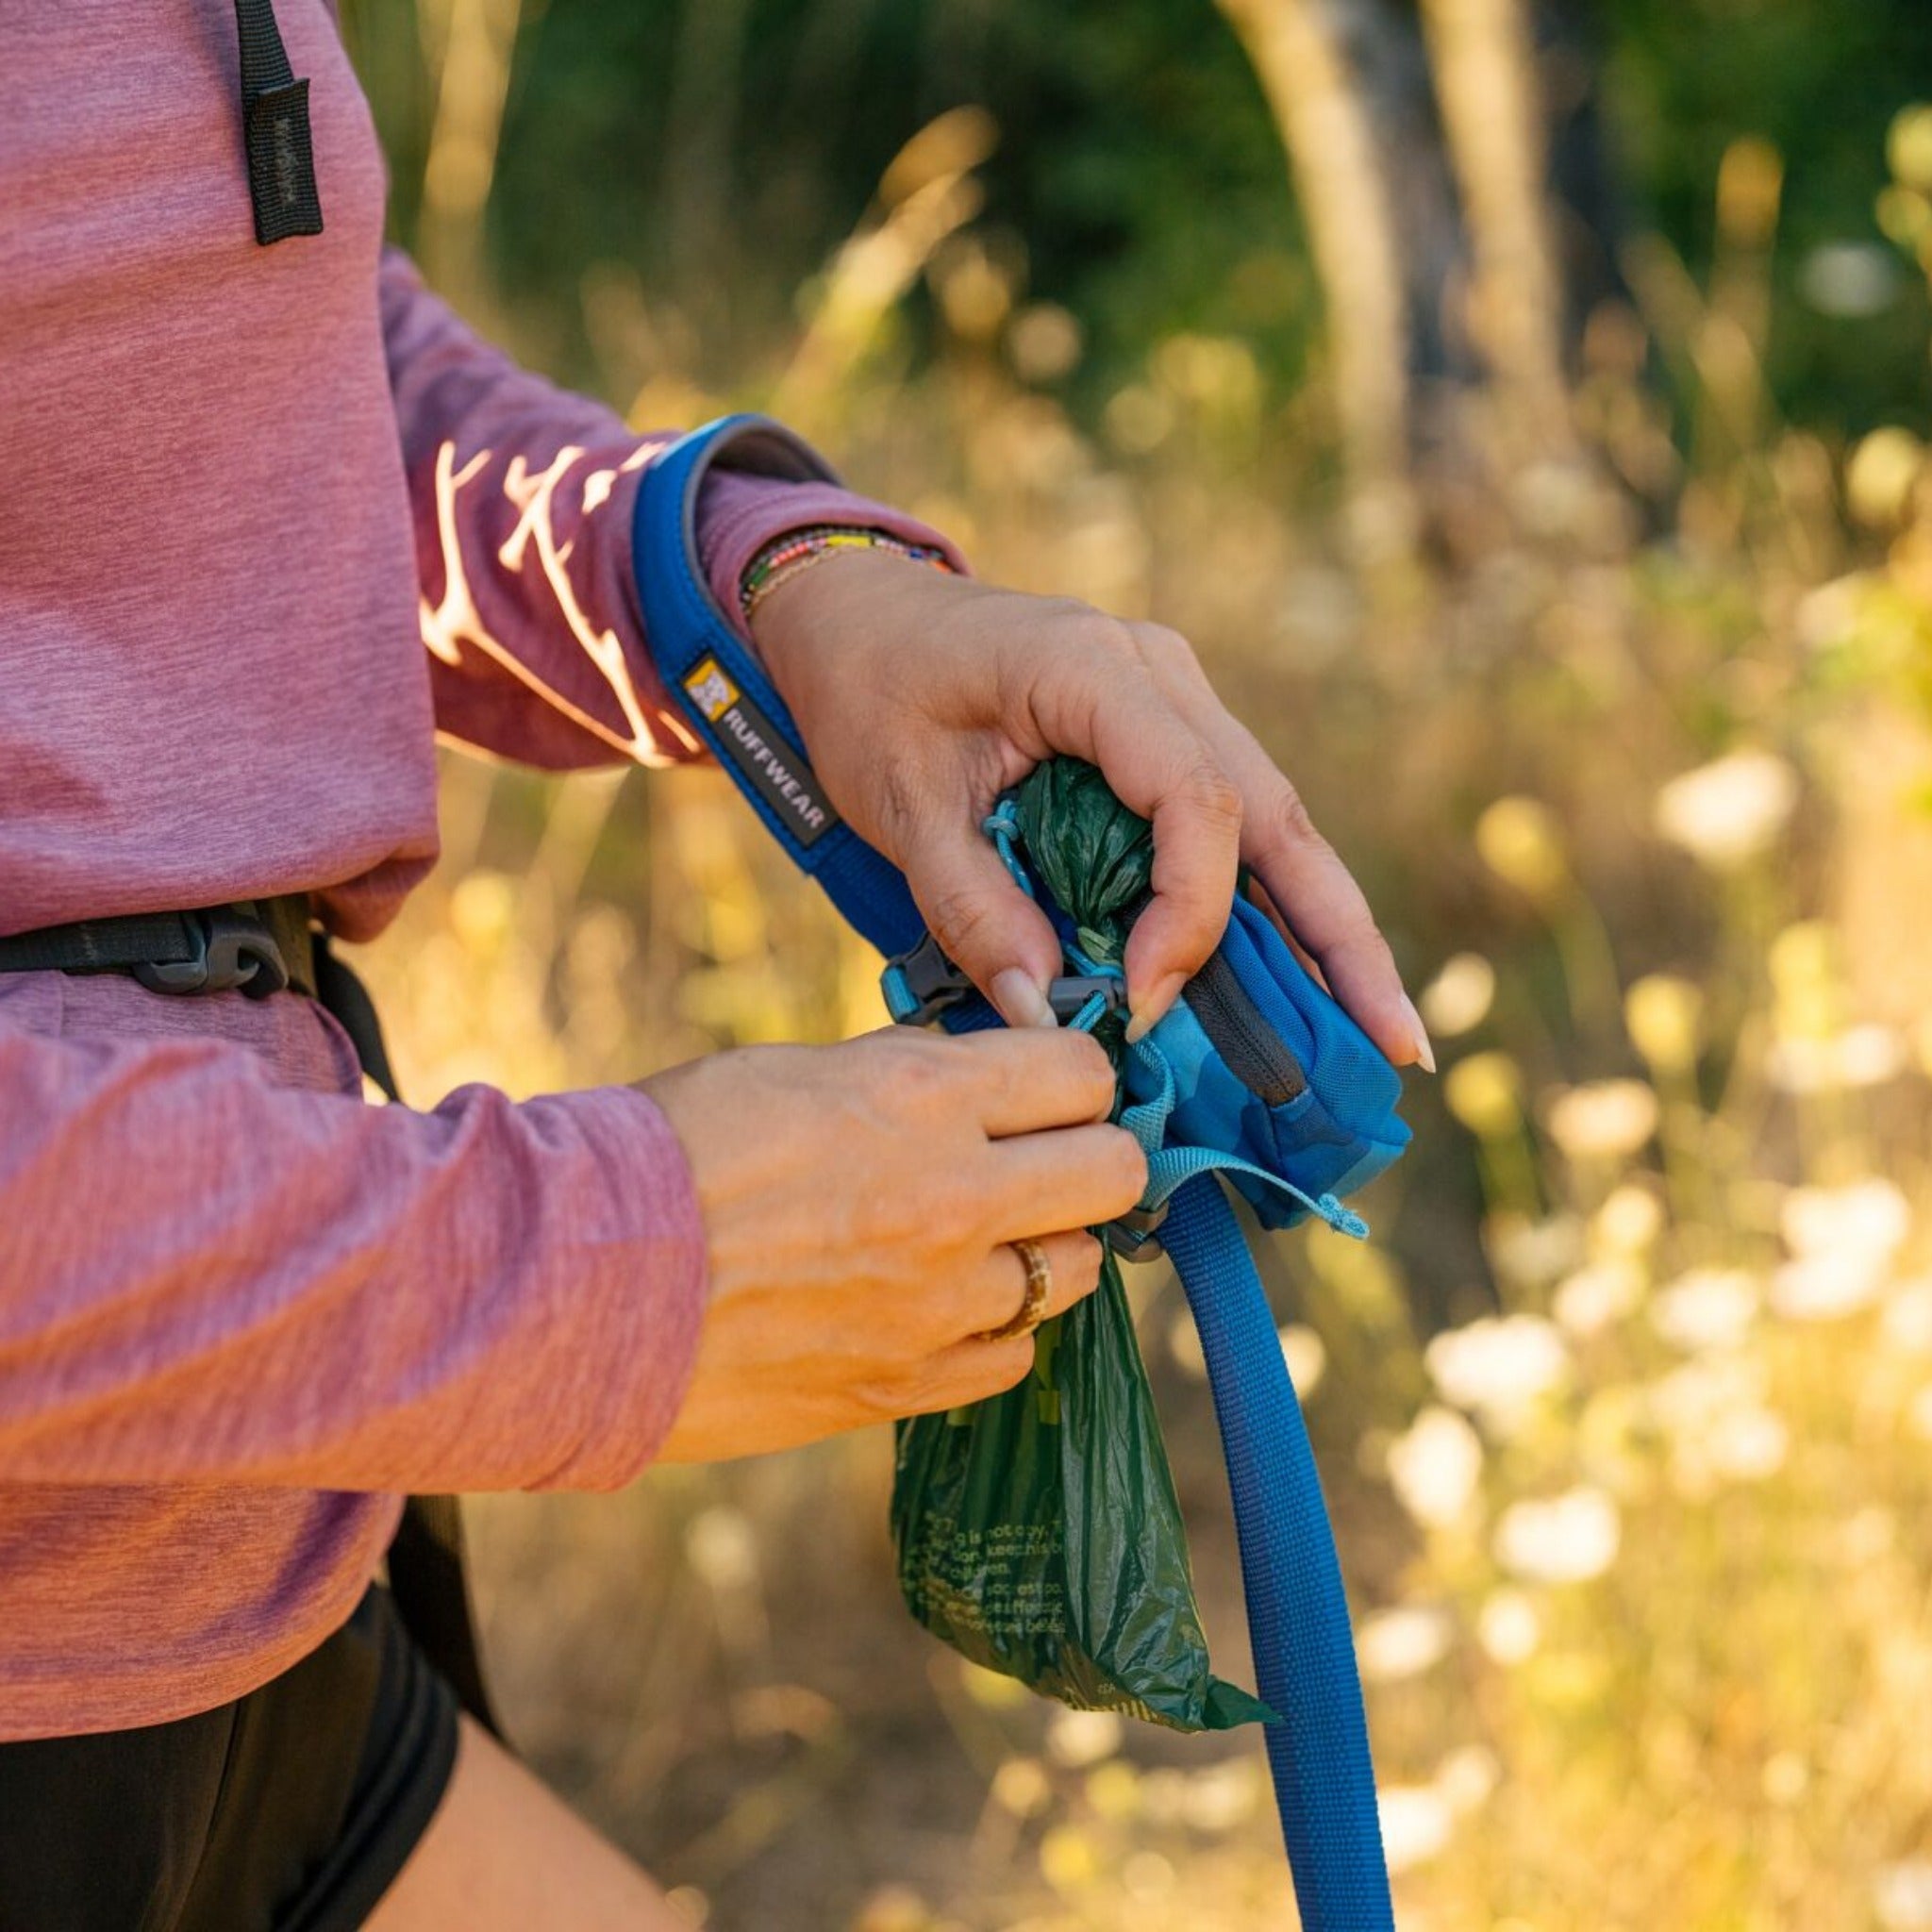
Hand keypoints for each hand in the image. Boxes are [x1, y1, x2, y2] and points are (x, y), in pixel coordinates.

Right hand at [644, 1026, 1142, 1462]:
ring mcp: (939, 1304)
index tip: (1051, 1087)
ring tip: (981, 1237)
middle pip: (1117, 1172)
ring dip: (1043, 1246)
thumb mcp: (793, 1070)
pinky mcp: (906, 1386)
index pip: (1083, 1071)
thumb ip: (903, 1075)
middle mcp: (955, 1199)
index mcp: (923, 1097)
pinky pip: (1012, 1356)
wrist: (574, 1283)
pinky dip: (992, 1328)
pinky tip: (939, 1306)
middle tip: (1044, 1159)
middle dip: (1091, 1156)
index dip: (1074, 1074)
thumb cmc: (667, 1152)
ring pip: (1075, 1271)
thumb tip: (974, 1077)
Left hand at [749, 550, 1432, 1066]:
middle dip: (1339, 937)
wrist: (857, 613)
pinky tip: (1308, 981)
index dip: (1190, 915)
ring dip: (1329, 928)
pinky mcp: (1168, 731)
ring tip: (1383, 1032)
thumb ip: (968, 905)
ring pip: (1277, 820)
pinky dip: (1273, 903)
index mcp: (1092, 668)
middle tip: (1395, 1046)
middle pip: (1277, 812)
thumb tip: (1044, 1011)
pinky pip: (1236, 822)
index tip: (1143, 1002)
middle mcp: (1160, 674)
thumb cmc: (868, 693)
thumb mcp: (896, 802)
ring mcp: (1176, 697)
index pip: (1194, 799)